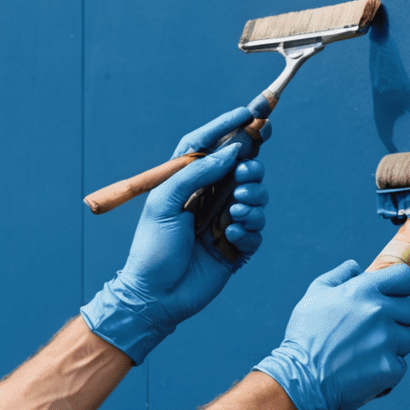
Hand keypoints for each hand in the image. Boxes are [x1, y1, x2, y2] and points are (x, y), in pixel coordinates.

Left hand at [81, 106, 269, 363]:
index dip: (229, 126)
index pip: (210, 146)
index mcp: (187, 182)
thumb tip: (231, 152)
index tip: (251, 112)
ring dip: (252, 201)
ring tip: (235, 213)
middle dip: (250, 170)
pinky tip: (229, 238)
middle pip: (244, 169)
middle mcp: (208, 198)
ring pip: (257, 198)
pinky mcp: (235, 247)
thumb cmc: (153, 247)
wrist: (156, 296)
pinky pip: (256, 230)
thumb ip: (197, 173)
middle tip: (244, 178)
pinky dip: (248, 231)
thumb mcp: (166, 203)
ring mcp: (223, 221)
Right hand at [254, 260, 409, 409]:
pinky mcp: (390, 367)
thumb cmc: (305, 337)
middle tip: (374, 331)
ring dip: (392, 346)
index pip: (406, 278)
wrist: (301, 379)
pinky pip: (400, 365)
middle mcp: (379, 312)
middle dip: (399, 319)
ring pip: (408, 339)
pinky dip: (386, 369)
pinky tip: (363, 370)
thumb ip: (338, 276)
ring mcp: (387, 340)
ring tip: (364, 353)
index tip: (397, 297)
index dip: (404, 288)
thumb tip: (356, 268)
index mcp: (363, 290)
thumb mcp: (314, 296)